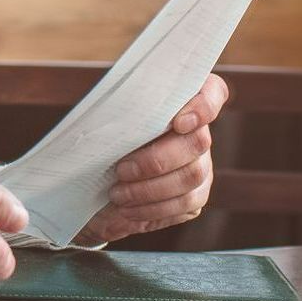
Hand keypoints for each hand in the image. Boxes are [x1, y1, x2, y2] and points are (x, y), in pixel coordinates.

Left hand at [73, 75, 228, 246]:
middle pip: (198, 141)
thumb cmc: (96, 145)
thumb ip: (116, 108)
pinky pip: (186, 203)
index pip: (212, 91)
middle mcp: (197, 133)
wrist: (89, 190)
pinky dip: (154, 208)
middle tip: (121, 170)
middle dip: (157, 160)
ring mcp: (201, 165)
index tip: (178, 123)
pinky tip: (128, 208)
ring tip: (118, 194)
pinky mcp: (196, 196)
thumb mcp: (98, 121)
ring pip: (192, 175)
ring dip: (150, 188)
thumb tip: (115, 110)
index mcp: (178, 104)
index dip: (204, 105)